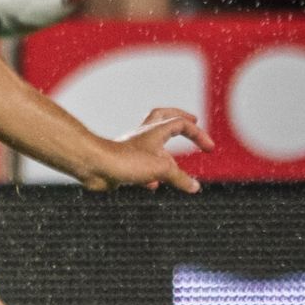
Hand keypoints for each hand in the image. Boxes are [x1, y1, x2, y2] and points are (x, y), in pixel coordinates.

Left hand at [83, 107, 214, 192]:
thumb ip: (180, 178)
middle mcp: (143, 136)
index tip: (209, 149)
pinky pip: (140, 165)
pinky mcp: (123, 163)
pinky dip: (151, 174)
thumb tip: (194, 187)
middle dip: (179, 118)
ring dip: (165, 150)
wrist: (94, 167)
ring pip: (151, 142)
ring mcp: (132, 149)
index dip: (198, 134)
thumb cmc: (125, 161)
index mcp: (154, 131)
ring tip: (175, 163)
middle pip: (163, 117)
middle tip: (193, 121)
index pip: (181, 124)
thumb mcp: (161, 169)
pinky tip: (154, 185)